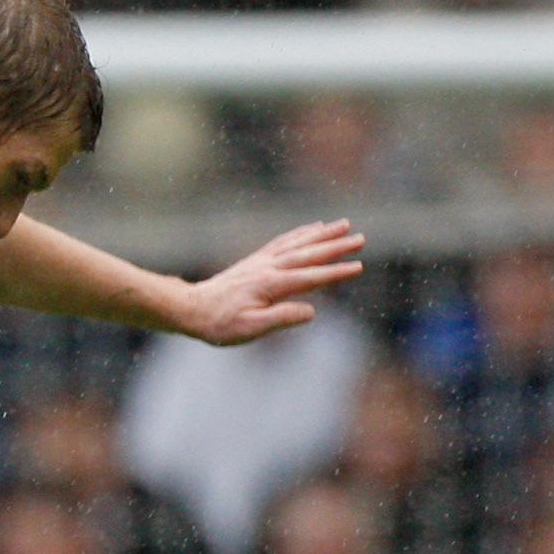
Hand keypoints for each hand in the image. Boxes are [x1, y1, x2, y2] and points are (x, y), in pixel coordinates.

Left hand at [181, 219, 364, 344]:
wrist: (192, 309)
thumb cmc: (220, 324)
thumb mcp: (251, 328)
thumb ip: (282, 318)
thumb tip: (311, 311)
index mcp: (272, 285)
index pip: (311, 277)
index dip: (335, 272)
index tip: (358, 267)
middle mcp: (269, 267)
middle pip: (308, 254)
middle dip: (336, 246)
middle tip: (361, 238)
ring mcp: (262, 261)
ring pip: (298, 243)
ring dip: (322, 234)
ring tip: (344, 225)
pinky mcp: (256, 260)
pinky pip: (283, 241)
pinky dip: (300, 233)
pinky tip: (313, 227)